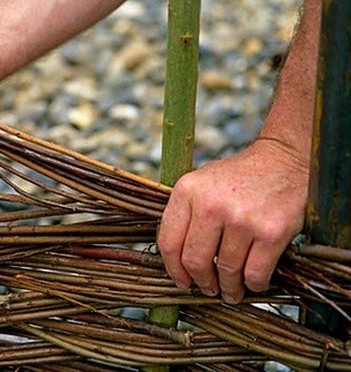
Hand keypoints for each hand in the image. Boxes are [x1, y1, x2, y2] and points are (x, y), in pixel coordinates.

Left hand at [157, 138, 308, 302]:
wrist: (283, 161)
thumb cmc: (238, 178)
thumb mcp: (201, 184)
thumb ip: (185, 214)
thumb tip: (176, 261)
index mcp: (187, 190)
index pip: (168, 242)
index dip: (174, 269)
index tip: (182, 281)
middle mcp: (211, 204)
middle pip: (195, 261)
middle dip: (202, 282)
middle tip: (209, 288)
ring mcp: (242, 219)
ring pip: (227, 271)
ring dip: (229, 288)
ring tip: (231, 290)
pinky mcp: (271, 232)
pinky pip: (255, 273)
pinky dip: (254, 285)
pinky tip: (253, 282)